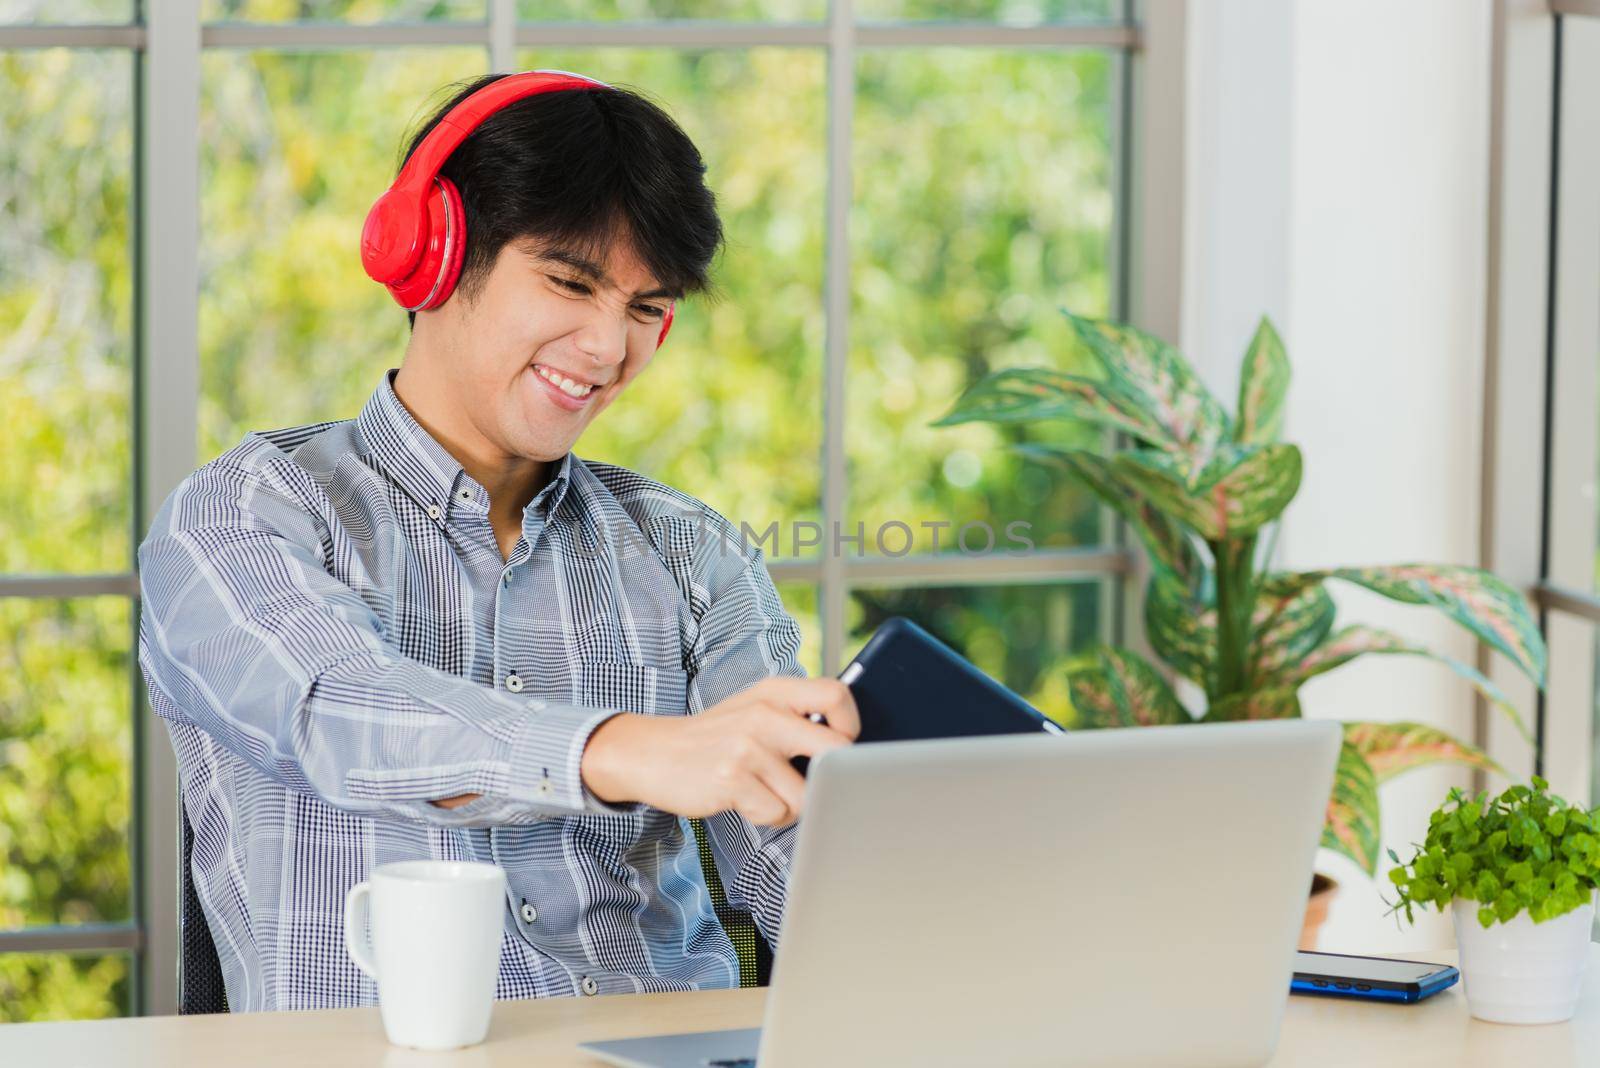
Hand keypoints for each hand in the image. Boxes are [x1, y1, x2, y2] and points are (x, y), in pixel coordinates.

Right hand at [580, 676, 859, 826]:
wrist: (651, 753)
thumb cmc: (715, 737)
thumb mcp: (754, 709)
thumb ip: (796, 716)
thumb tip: (850, 746)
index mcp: (775, 692)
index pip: (836, 695)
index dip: (850, 724)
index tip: (842, 743)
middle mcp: (764, 714)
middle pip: (836, 751)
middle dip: (834, 777)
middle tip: (813, 782)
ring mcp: (748, 747)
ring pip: (808, 794)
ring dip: (793, 805)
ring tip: (768, 792)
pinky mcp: (732, 780)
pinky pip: (778, 813)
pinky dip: (768, 816)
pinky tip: (746, 802)